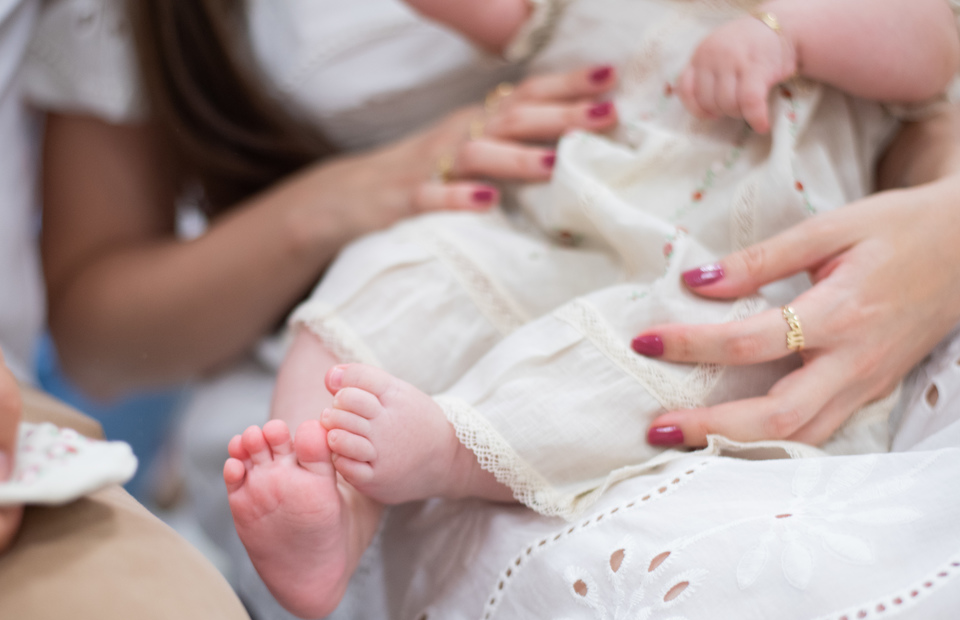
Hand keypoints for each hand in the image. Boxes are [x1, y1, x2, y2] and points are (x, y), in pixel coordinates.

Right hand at [293, 63, 619, 256]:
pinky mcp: (404, 201)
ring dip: (516, 157)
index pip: (527, 94)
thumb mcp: (470, 150)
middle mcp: (457, 135)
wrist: (346, 197)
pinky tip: (486, 202)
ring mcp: (429, 166)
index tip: (613, 77)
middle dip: (560, 114)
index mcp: (477, 121)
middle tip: (606, 114)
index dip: (568, 84)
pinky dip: (458, 198)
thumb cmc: (424, 174)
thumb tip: (580, 144)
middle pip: (512, 117)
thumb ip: (514, 143)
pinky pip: (431, 197)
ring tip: (554, 162)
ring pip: (476, 154)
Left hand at [630, 167, 959, 447]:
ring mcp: (866, 385)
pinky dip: (770, 443)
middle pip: (778, 417)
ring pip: (800, 438)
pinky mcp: (869, 393)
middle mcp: (855, 361)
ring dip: (736, 447)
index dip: (692, 345)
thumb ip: (762, 258)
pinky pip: (817, 432)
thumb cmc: (897, 227)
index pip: (752, 341)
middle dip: (711, 428)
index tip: (643, 341)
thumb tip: (696, 281)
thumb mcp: (830, 227)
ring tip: (679, 440)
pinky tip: (726, 437)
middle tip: (653, 428)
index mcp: (842, 312)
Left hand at [678, 16, 796, 133]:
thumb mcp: (719, 51)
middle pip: (708, 101)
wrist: (787, 25)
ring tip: (749, 108)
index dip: (696, 107)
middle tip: (736, 107)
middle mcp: (714, 55)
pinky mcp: (757, 68)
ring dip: (740, 114)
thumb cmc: (750, 46)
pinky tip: (762, 125)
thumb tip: (699, 108)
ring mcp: (734, 61)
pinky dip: (756, 118)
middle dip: (722, 111)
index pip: (685, 88)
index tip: (709, 114)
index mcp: (701, 53)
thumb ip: (706, 72)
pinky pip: (750, 102)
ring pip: (728, 104)